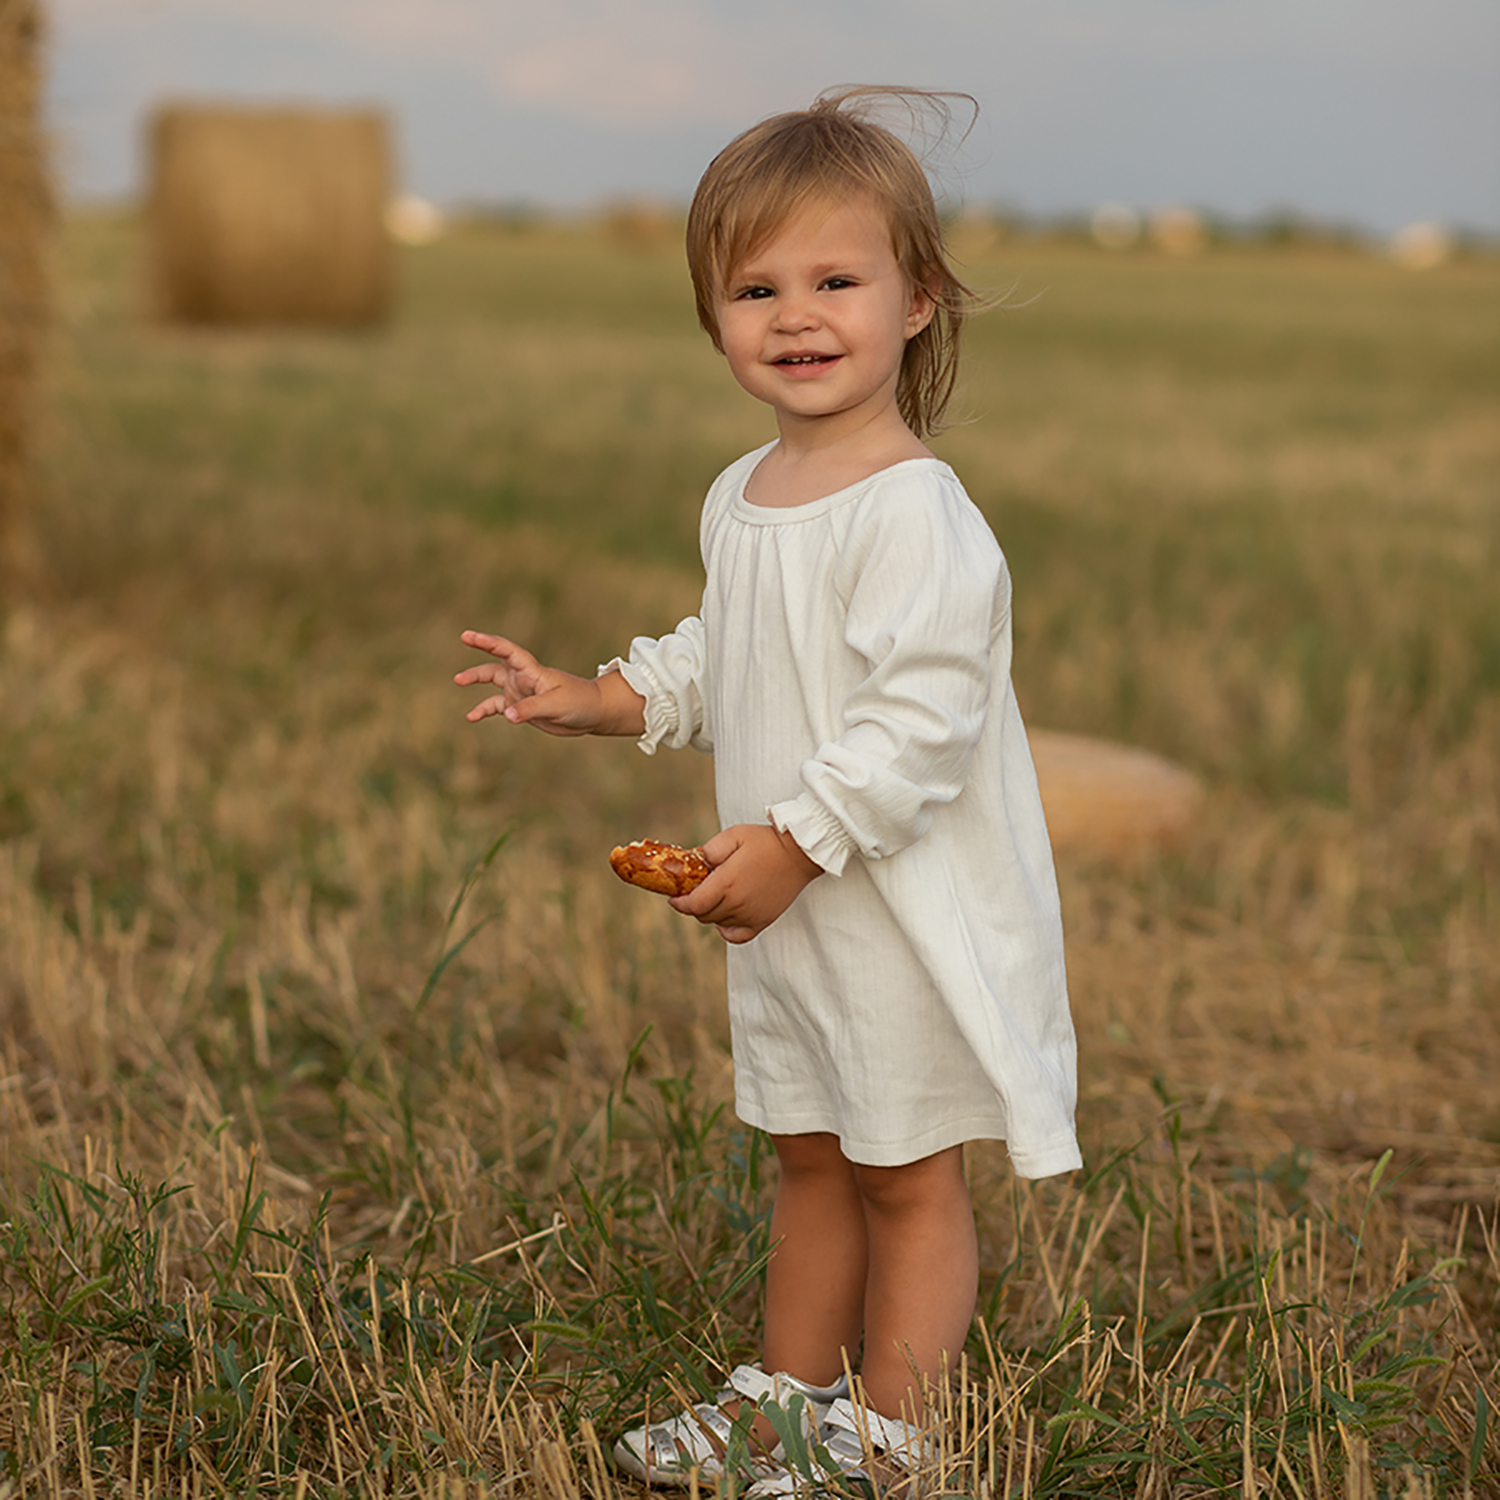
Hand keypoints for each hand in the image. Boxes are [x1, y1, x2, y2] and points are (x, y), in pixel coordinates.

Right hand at [454, 632, 645, 736]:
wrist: (591, 713)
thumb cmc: (579, 702)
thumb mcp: (556, 705)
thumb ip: (530, 708)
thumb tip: (507, 715)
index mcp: (532, 671)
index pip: (507, 652)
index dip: (488, 642)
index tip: (469, 636)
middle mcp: (523, 678)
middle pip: (496, 661)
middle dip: (480, 650)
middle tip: (464, 636)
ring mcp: (521, 692)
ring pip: (493, 682)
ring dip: (476, 679)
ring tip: (458, 680)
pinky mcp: (521, 708)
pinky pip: (497, 706)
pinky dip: (484, 710)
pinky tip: (471, 717)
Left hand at [669, 824, 821, 943]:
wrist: (799, 853)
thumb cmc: (765, 841)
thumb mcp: (733, 835)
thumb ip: (710, 850)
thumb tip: (694, 861)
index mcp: (726, 883)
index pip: (692, 905)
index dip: (679, 903)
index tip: (674, 897)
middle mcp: (736, 903)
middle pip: (703, 915)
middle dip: (693, 905)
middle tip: (693, 892)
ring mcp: (751, 915)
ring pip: (718, 923)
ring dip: (710, 913)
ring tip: (712, 898)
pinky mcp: (763, 920)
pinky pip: (738, 936)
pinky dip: (727, 931)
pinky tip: (725, 918)